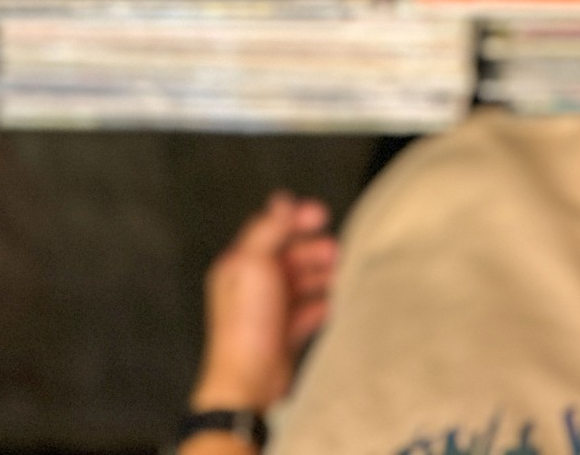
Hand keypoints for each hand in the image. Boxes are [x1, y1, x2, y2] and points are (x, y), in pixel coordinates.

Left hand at [190, 192, 336, 411]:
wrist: (249, 380)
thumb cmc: (246, 324)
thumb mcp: (255, 264)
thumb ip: (270, 229)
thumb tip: (281, 200)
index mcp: (240, 264)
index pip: (270, 229)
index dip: (296, 219)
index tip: (321, 215)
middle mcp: (253, 284)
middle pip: (290, 254)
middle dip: (315, 250)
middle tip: (335, 252)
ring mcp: (269, 309)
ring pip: (302, 281)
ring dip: (322, 276)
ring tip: (339, 277)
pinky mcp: (284, 332)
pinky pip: (309, 310)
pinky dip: (323, 304)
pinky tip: (332, 304)